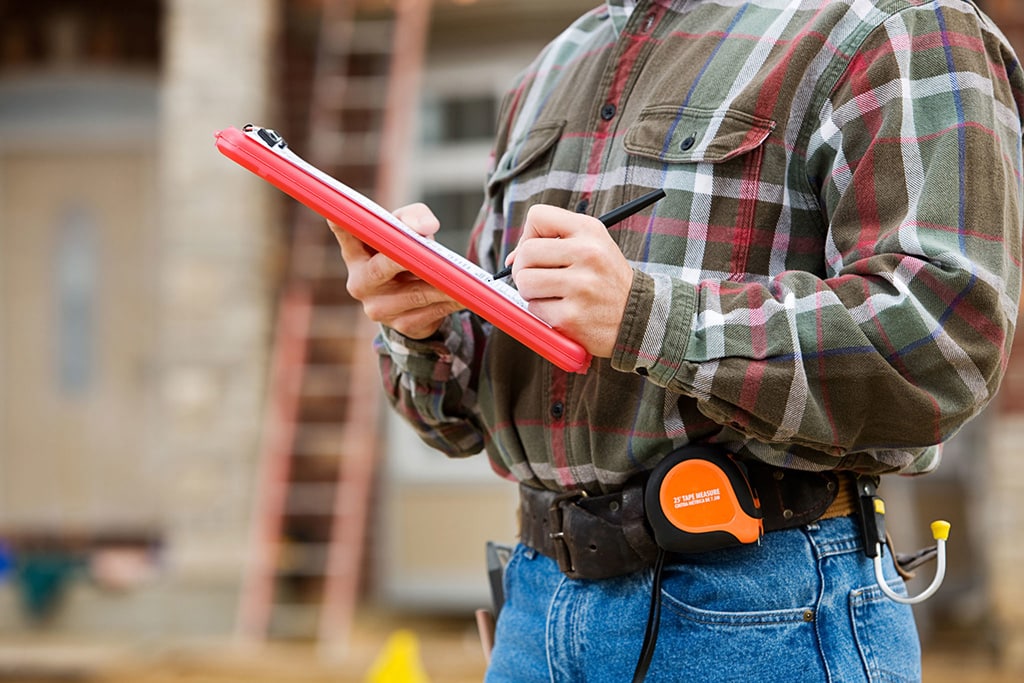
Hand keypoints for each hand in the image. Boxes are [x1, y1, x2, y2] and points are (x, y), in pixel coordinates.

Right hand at [328, 203, 462, 339]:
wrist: (418, 297)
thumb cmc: (407, 251)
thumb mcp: (409, 228)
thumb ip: (414, 217)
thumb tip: (426, 227)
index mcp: (356, 252)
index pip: (344, 232)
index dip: (340, 222)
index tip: (340, 214)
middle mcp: (360, 282)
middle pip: (381, 268)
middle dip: (405, 258)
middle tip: (428, 253)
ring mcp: (378, 308)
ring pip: (414, 293)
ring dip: (440, 284)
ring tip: (462, 276)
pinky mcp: (402, 325)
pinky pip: (430, 313)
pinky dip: (450, 302)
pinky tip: (466, 295)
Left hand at [509, 204, 633, 356]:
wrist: (638, 317)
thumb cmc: (605, 280)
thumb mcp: (592, 246)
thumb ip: (553, 242)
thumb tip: (511, 259)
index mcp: (590, 231)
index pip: (537, 216)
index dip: (528, 234)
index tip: (537, 251)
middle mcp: (587, 254)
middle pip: (526, 252)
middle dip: (524, 268)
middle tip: (541, 278)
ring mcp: (580, 286)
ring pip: (524, 281)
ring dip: (531, 292)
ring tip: (553, 295)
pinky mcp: (571, 316)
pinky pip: (534, 309)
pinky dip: (543, 312)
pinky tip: (564, 311)